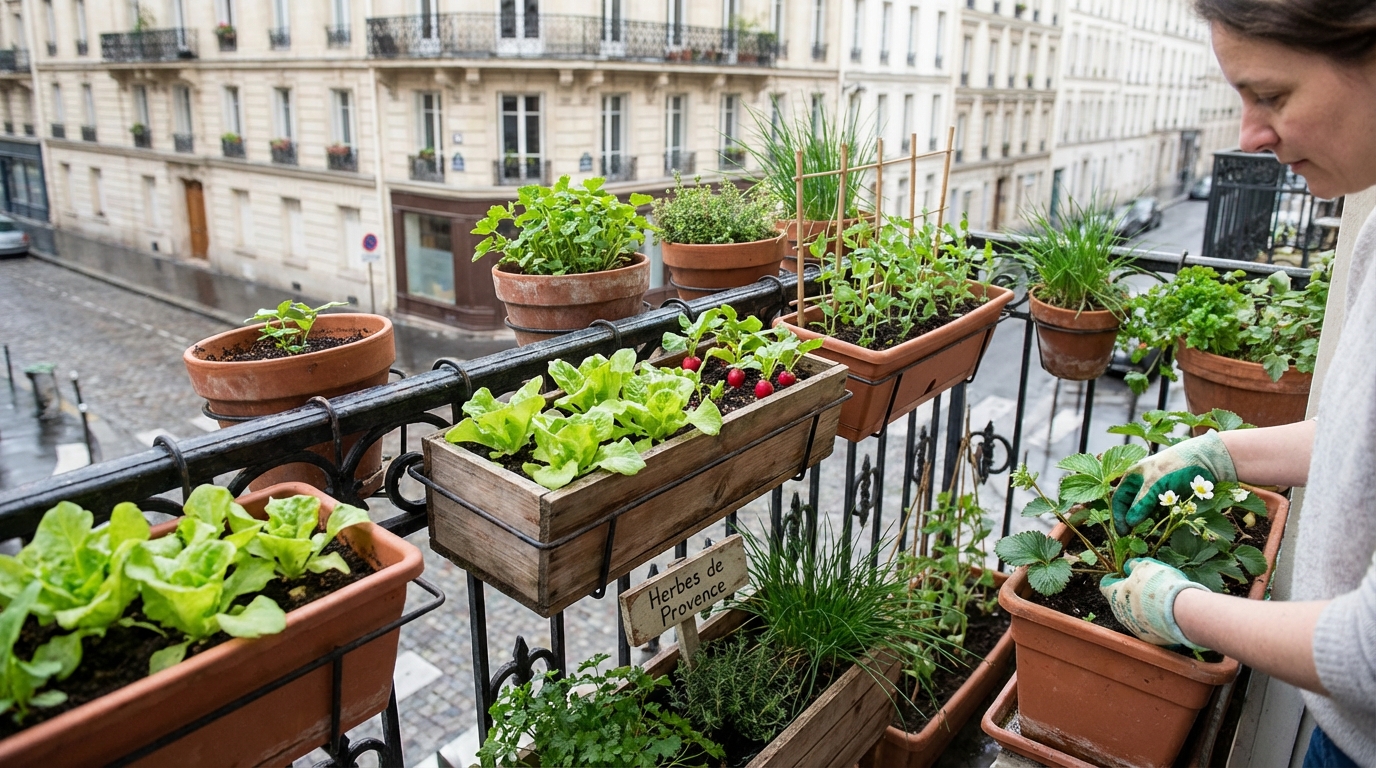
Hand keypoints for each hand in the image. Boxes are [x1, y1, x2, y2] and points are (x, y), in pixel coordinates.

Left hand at [1099, 558, 1208, 649]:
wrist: (1178, 611)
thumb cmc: (1159, 585)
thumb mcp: (1145, 566)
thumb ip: (1134, 566)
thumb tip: (1128, 566)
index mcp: (1116, 595)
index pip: (1105, 587)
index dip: (1111, 580)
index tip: (1118, 576)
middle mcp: (1121, 614)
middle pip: (1120, 603)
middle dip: (1129, 595)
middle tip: (1143, 588)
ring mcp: (1134, 628)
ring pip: (1134, 617)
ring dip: (1142, 610)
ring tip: (1158, 603)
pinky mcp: (1148, 638)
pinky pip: (1148, 628)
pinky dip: (1153, 622)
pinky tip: (1164, 616)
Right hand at [1111, 431, 1236, 533]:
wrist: (1207, 460)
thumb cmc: (1177, 466)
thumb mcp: (1156, 483)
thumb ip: (1142, 503)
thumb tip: (1129, 523)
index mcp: (1133, 477)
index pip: (1118, 500)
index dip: (1118, 517)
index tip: (1124, 533)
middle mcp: (1142, 486)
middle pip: (1131, 508)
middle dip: (1133, 522)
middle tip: (1136, 538)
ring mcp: (1157, 493)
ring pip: (1146, 513)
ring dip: (1147, 523)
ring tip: (1151, 534)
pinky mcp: (1171, 499)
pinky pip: (1161, 514)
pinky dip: (1160, 521)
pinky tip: (1164, 526)